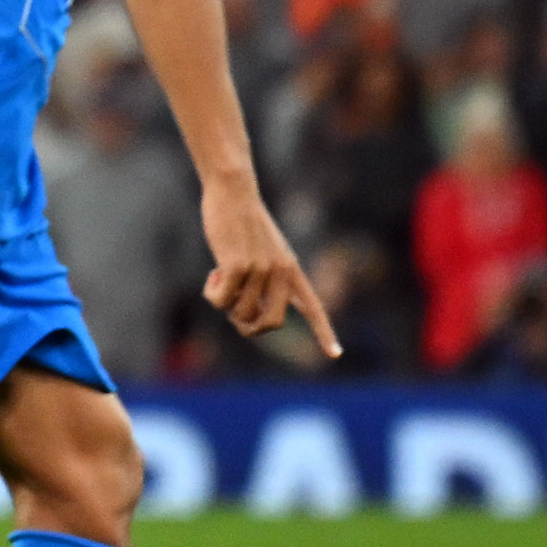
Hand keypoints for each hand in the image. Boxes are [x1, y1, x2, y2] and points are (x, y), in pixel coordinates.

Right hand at [201, 184, 340, 356]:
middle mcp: (280, 273)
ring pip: (241, 313)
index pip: (313, 307)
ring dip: (225, 305)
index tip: (335, 355)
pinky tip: (212, 275)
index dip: (323, 333)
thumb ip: (263, 279)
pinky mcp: (237, 267)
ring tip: (219, 281)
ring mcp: (260, 270)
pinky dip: (212, 295)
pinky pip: (220, 301)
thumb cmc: (242, 220)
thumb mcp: (261, 250)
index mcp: (291, 270)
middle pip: (270, 323)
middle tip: (232, 309)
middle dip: (248, 326)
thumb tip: (247, 314)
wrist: (234, 191)